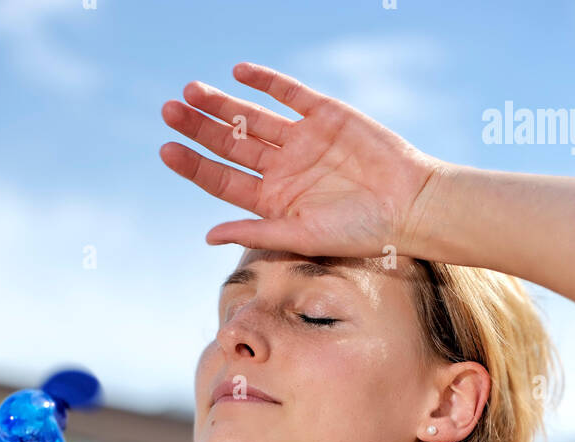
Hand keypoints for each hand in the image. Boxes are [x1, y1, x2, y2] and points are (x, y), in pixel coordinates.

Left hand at [160, 61, 443, 258]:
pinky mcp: (324, 114)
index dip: (193, 165)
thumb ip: (255, 232)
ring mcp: (301, 140)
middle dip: (198, 128)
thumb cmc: (359, 232)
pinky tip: (238, 72)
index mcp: (272, 201)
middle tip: (168, 111)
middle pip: (230, 144)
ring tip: (190, 91)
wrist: (409, 203)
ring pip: (251, 116)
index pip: (222, 180)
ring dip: (221, 103)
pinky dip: (264, 81)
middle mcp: (282, 169)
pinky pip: (288, 92)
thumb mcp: (301, 237)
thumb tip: (207, 236)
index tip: (165, 149)